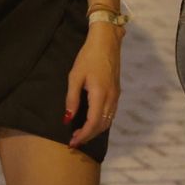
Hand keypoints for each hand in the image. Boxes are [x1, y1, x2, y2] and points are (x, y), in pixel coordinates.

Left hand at [66, 24, 121, 148]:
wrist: (106, 43)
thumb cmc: (88, 57)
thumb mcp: (75, 76)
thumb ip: (72, 99)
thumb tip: (67, 118)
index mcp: (100, 95)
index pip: (93, 123)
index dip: (83, 135)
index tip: (72, 142)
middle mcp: (111, 99)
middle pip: (102, 126)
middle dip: (88, 136)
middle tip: (74, 141)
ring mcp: (116, 96)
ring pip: (108, 121)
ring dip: (95, 131)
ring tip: (81, 134)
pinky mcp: (116, 93)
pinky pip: (111, 114)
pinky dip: (101, 123)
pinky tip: (91, 122)